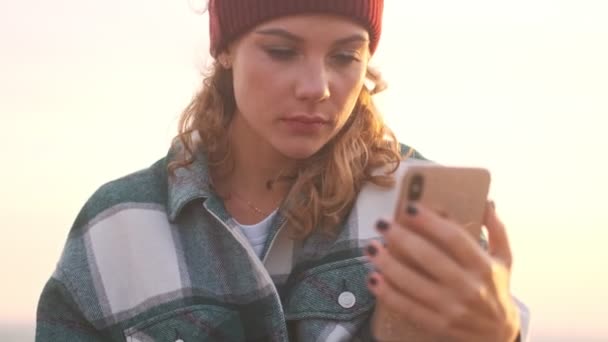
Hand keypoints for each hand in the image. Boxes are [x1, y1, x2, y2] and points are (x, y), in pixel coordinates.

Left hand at [366, 202, 519, 341]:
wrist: (500, 336)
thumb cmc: (496, 290)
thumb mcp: (504, 259)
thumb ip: (497, 230)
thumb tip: (487, 201)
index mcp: (483, 266)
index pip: (454, 238)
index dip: (430, 222)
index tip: (409, 207)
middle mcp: (468, 287)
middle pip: (429, 257)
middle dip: (401, 237)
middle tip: (382, 223)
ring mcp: (452, 308)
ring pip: (413, 283)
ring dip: (388, 264)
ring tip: (371, 247)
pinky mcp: (438, 324)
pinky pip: (408, 308)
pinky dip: (388, 294)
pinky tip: (373, 278)